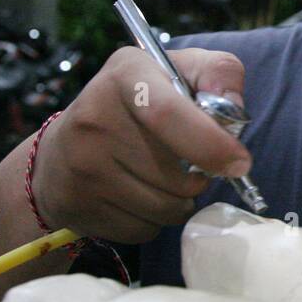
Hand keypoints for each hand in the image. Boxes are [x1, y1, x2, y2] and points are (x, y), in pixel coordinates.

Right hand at [31, 47, 251, 242]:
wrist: (61, 151)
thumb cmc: (138, 107)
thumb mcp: (177, 71)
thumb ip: (218, 75)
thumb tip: (234, 111)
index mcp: (126, 76)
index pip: (169, 114)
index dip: (211, 144)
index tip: (239, 164)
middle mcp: (94, 118)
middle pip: (177, 177)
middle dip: (199, 180)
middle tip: (190, 167)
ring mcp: (81, 165)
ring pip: (164, 209)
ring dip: (180, 203)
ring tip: (165, 181)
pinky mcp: (76, 204)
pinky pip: (143, 230)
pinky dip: (153, 222)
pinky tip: (138, 198)